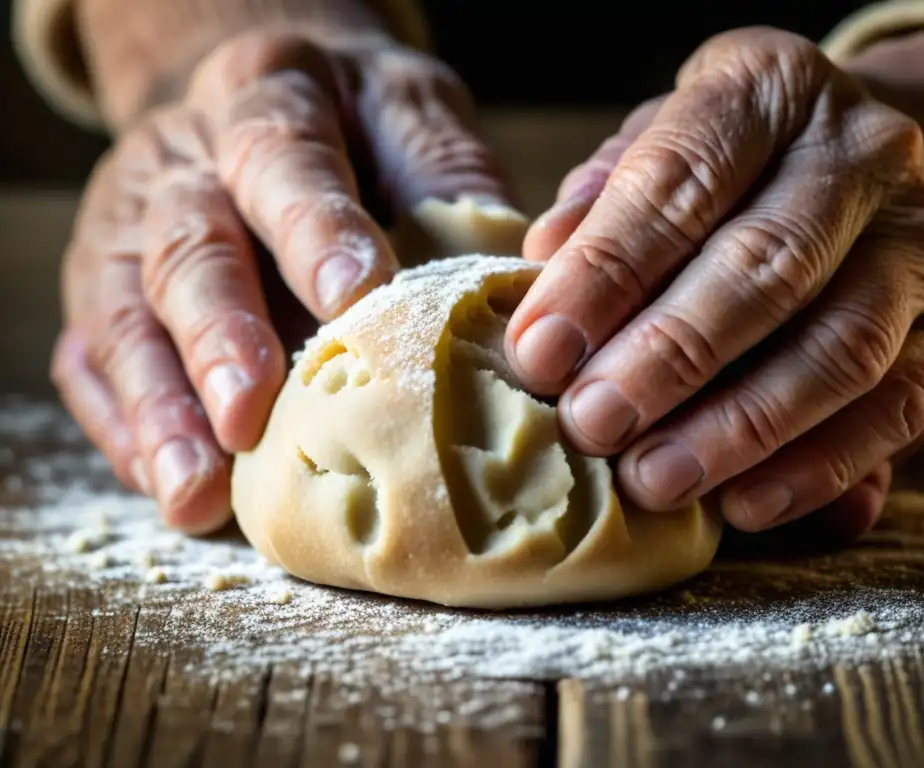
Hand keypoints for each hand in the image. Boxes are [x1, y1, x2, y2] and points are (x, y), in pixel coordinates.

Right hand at [51, 30, 512, 532]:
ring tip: (196, 494)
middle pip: (191, 244)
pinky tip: (168, 484)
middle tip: (250, 415)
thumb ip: (453, 187)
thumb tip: (514, 291)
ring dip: (162, 407)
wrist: (270, 102)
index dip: (314, 226)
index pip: (284, 155)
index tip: (354, 296)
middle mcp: (186, 162)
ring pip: (127, 312)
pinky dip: (127, 425)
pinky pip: (93, 357)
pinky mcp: (105, 288)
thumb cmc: (358, 128)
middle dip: (221, 333)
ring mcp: (130, 227)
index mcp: (272, 99)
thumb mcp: (414, 119)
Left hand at [505, 27, 923, 536]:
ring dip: (739, 429)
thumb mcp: (657, 150)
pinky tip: (741, 505)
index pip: (680, 180)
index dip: (604, 272)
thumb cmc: (727, 172)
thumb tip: (544, 264)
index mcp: (770, 92)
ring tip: (651, 481)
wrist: (859, 169)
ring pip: (839, 349)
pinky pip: (894, 413)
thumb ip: (602, 203)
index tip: (539, 352)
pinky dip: (816, 468)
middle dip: (668, 358)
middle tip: (591, 425)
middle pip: (766, 267)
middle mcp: (864, 156)